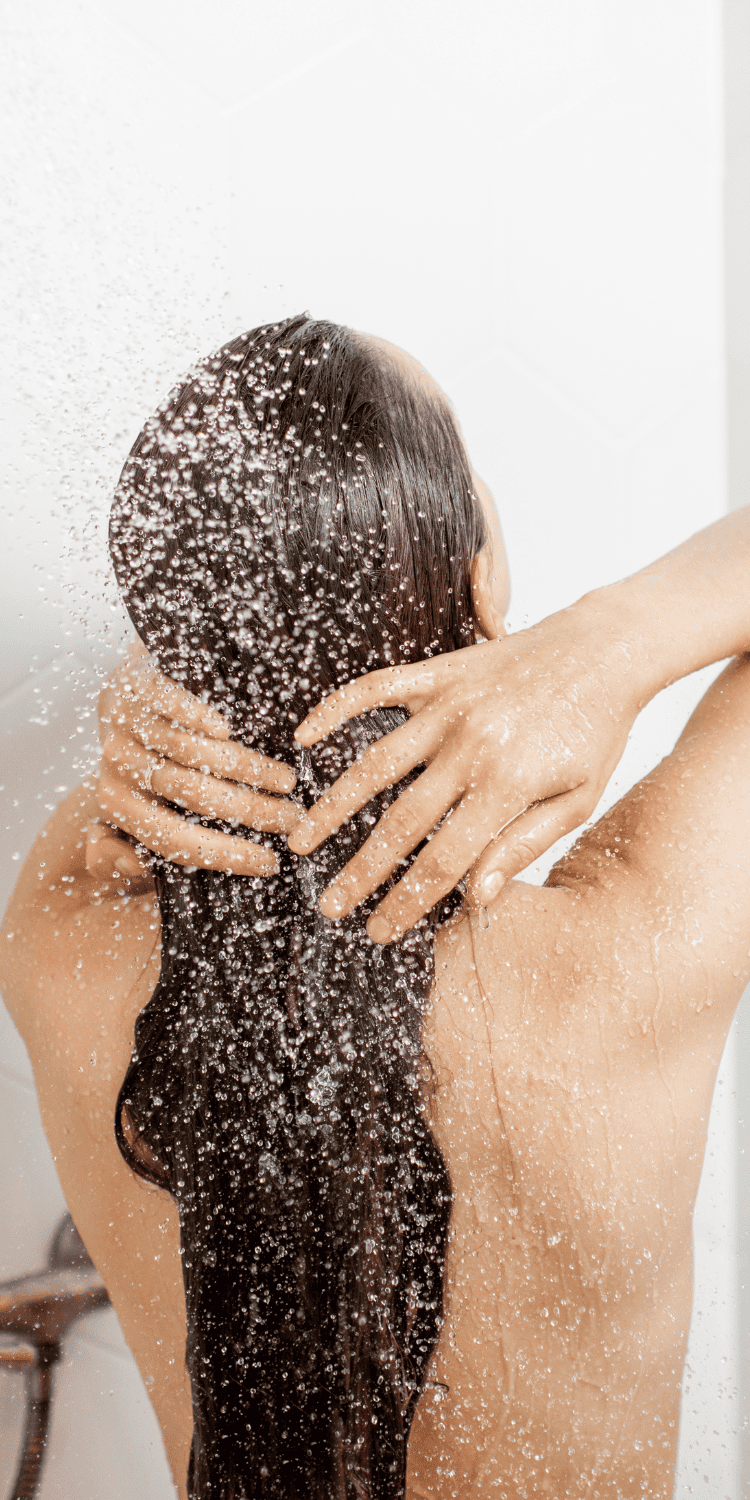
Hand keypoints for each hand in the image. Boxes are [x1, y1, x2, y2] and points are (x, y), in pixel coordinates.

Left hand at [90, 647, 297, 878]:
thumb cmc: (140, 758)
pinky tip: (228, 729)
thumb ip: (127, 845)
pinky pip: (170, 703)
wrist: (122, 692)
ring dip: (246, 769)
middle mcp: (118, 765)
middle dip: (251, 812)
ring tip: (285, 780)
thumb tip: (134, 866)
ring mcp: (126, 721)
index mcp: (117, 803)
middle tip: (292, 818)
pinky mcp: (136, 683)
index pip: (173, 840)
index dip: (225, 854)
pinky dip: (199, 718)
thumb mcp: (132, 805)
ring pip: (191, 751)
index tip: (270, 861)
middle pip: (192, 795)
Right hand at [288, 602, 643, 942]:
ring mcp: (449, 706)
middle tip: (330, 905)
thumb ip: (524, 845)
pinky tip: (303, 738)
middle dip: (362, 872)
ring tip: (301, 840)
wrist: (605, 650)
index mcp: (509, 785)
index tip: (380, 930)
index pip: (445, 860)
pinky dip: (334, 711)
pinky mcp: (438, 673)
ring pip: (375, 764)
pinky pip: (374, 691)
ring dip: (333, 806)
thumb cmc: (596, 733)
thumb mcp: (578, 800)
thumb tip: (477, 897)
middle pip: (402, 822)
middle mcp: (471, 746)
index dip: (407, 901)